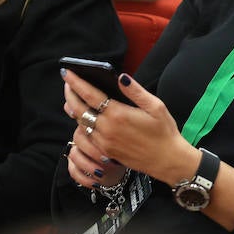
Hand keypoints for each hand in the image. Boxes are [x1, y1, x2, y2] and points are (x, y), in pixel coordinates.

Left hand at [62, 70, 198, 185]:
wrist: (167, 161)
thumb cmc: (164, 131)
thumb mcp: (155, 106)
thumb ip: (135, 91)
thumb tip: (120, 77)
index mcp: (118, 114)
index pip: (90, 95)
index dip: (76, 83)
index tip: (67, 72)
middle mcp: (107, 129)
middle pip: (79, 109)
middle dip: (70, 94)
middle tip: (67, 83)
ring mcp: (104, 142)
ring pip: (81, 124)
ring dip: (74, 110)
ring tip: (72, 99)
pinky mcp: (105, 152)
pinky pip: (88, 136)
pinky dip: (83, 125)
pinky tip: (85, 118)